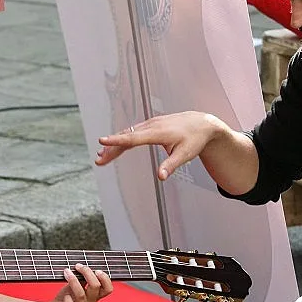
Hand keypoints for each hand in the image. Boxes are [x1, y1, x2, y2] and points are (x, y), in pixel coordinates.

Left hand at [40, 264, 112, 301]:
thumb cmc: (66, 298)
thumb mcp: (76, 286)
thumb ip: (82, 279)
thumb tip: (84, 266)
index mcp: (94, 296)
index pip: (108, 289)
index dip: (105, 278)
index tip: (96, 270)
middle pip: (95, 286)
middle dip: (87, 273)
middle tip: (78, 266)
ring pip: (81, 294)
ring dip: (73, 280)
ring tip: (67, 272)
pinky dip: (67, 299)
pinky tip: (65, 295)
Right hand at [96, 112, 222, 179]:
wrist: (202, 124)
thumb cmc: (194, 139)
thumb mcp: (185, 155)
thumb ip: (171, 166)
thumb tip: (161, 177)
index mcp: (158, 132)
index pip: (133, 137)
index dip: (117, 140)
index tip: (103, 141)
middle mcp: (152, 126)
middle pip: (126, 137)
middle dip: (111, 148)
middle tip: (99, 160)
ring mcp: (151, 124)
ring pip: (128, 134)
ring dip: (114, 145)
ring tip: (102, 156)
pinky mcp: (151, 125)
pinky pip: (133, 132)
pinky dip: (122, 139)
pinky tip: (115, 147)